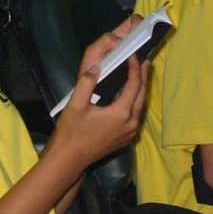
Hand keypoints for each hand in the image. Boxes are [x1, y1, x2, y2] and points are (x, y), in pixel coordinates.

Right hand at [51, 16, 147, 169]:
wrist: (70, 158)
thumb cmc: (71, 131)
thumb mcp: (75, 105)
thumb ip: (86, 83)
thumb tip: (96, 67)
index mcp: (121, 113)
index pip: (134, 85)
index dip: (134, 68)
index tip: (132, 55)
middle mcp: (130, 123)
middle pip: (142, 94)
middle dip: (142, 76)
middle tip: (142, 60)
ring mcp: (130, 132)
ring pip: (140, 105)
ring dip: (140, 89)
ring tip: (138, 73)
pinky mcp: (126, 138)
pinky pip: (135, 115)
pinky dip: (135, 101)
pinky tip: (129, 94)